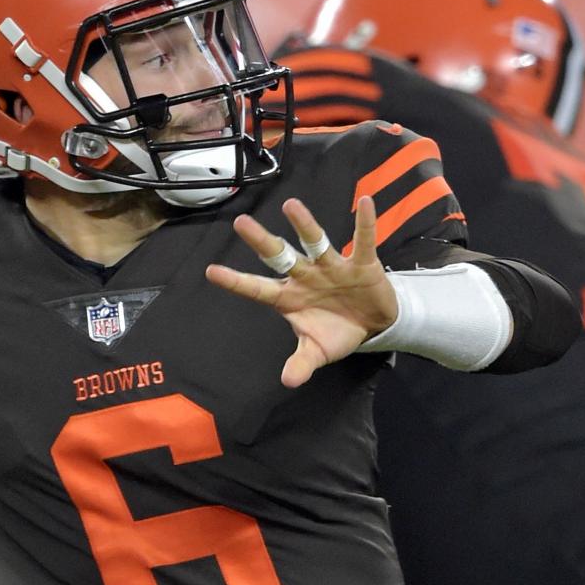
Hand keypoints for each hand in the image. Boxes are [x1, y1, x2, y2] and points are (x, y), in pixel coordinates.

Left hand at [205, 196, 397, 387]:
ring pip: (315, 242)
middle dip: (262, 242)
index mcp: (288, 297)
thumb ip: (301, 364)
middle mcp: (305, 276)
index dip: (236, 281)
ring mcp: (331, 267)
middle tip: (241, 223)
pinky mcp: (361, 263)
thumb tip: (289, 382)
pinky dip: (364, 223)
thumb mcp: (317, 352)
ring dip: (304, 225)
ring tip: (291, 206)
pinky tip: (364, 202)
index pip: (257, 288)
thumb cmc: (336, 333)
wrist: (373, 325)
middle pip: (280, 257)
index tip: (211, 271)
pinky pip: (363, 241)